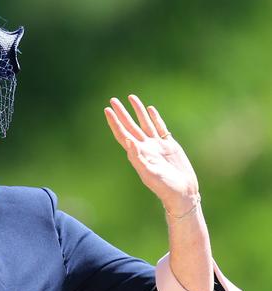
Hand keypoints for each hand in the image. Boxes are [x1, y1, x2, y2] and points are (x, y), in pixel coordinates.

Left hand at [104, 94, 199, 212]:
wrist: (182, 193)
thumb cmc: (164, 187)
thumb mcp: (149, 173)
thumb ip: (138, 157)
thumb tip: (128, 141)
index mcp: (137, 153)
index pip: (122, 133)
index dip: (114, 122)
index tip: (107, 109)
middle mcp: (145, 147)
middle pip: (130, 125)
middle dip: (122, 113)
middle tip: (113, 100)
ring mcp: (157, 145)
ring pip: (144, 123)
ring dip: (137, 111)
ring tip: (131, 97)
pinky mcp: (169, 145)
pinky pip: (160, 127)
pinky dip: (155, 118)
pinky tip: (150, 109)